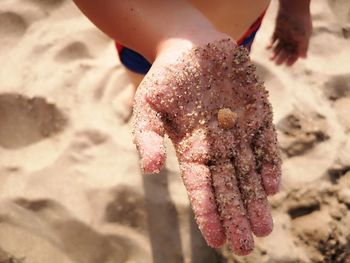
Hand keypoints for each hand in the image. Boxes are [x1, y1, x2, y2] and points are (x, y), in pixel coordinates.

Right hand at [132, 37, 280, 254]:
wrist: (192, 47)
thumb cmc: (166, 76)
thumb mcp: (147, 104)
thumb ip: (146, 135)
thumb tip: (149, 168)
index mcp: (190, 148)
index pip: (200, 187)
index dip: (207, 212)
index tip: (217, 239)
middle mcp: (216, 146)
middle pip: (227, 187)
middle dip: (236, 216)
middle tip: (246, 247)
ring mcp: (238, 131)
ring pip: (249, 172)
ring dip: (256, 200)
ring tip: (263, 229)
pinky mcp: (257, 115)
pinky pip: (265, 144)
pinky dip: (269, 164)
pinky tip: (270, 186)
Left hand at [268, 3, 311, 65]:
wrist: (292, 8)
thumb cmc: (300, 22)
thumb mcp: (303, 36)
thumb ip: (303, 47)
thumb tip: (304, 58)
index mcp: (300, 41)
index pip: (296, 53)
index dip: (292, 59)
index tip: (287, 65)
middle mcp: (292, 39)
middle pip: (286, 52)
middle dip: (281, 58)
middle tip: (276, 63)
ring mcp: (285, 35)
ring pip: (279, 47)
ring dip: (275, 53)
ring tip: (271, 58)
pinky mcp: (278, 31)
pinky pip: (273, 39)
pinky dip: (270, 44)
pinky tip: (268, 47)